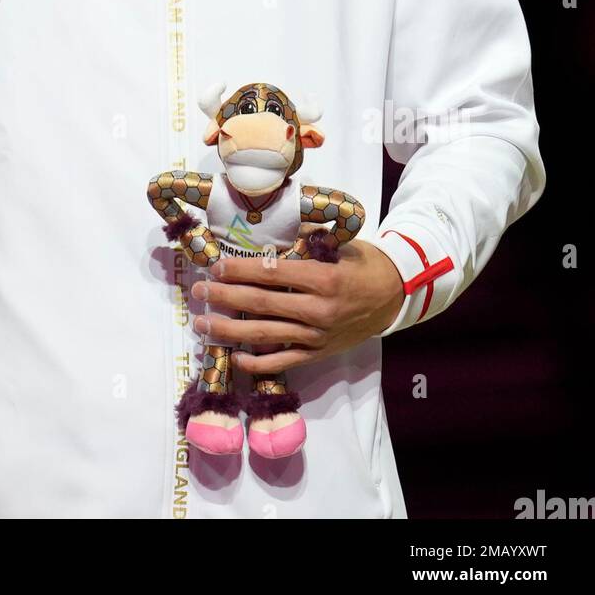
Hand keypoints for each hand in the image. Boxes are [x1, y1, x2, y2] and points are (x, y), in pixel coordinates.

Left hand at [189, 240, 405, 376]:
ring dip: (231, 330)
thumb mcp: (339, 246)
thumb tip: (268, 231)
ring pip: (267, 335)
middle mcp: (318, 310)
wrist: (396, 296)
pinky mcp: (319, 353)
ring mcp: (318, 336)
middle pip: (262, 305)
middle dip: (225, 298)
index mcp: (323, 279)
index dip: (240, 271)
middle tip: (198, 291)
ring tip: (203, 324)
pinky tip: (235, 357)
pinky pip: (284, 361)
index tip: (215, 267)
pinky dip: (259, 363)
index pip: (271, 274)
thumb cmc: (364, 264)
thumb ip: (304, 241)